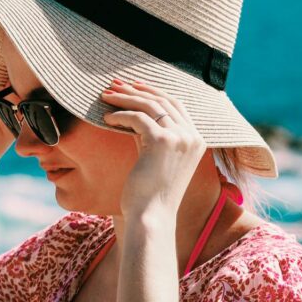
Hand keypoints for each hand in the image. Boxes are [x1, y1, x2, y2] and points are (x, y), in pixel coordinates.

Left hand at [101, 79, 205, 214]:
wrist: (151, 216)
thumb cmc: (149, 194)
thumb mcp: (155, 158)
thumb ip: (150, 136)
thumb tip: (132, 115)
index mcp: (197, 140)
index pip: (176, 104)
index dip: (153, 92)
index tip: (133, 86)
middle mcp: (192, 136)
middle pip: (163, 100)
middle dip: (137, 90)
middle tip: (114, 85)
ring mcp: (180, 138)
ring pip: (150, 105)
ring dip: (125, 98)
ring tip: (105, 97)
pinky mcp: (162, 141)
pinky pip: (137, 118)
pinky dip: (120, 115)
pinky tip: (106, 119)